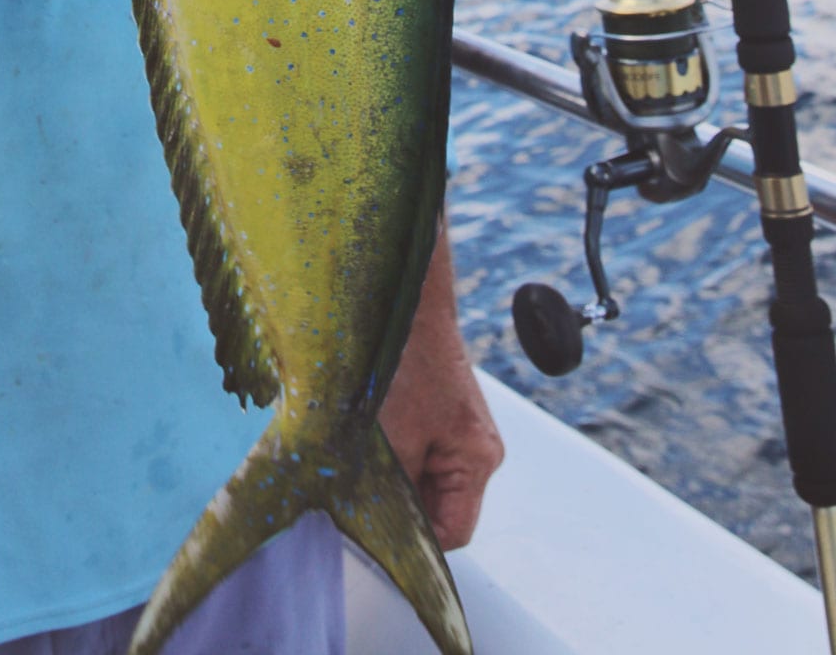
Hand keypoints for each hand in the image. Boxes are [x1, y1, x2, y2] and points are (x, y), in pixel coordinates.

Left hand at [377, 227, 503, 550]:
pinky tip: (365, 431)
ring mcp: (454, 428)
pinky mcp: (434, 409)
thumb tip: (376, 529)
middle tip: (359, 492)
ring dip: (389, 473)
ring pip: (419, 477)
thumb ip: (393, 490)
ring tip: (361, 454)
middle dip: (398, 503)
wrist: (401, 293)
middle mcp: (474, 447)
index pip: (451, 532)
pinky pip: (412, 449)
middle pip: (436, 507)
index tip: (374, 537)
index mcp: (477, 459)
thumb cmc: (403, 358)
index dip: (413, 542)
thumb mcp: (393, 437)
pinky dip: (389, 448)